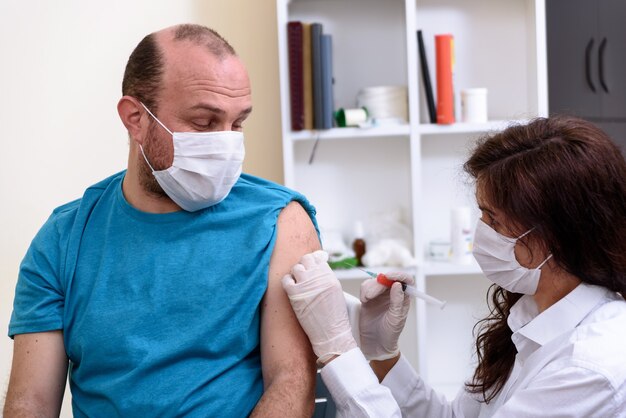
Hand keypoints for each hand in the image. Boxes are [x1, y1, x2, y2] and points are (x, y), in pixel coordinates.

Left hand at [281, 250, 357, 364]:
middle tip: (303, 275)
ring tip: (298, 283)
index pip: (318, 259)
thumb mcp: (336, 293)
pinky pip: (286, 280)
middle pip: (306, 259)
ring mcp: (307, 284)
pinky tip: (291, 287)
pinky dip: (287, 281)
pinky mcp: (296, 294)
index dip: (313, 261)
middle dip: (304, 265)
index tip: (311, 266)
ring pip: (296, 268)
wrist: (331, 335)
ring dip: (296, 273)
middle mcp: (319, 277)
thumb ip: (326, 279)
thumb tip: (315, 271)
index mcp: (330, 276)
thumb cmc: (335, 318)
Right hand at [359, 272, 412, 360]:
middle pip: (388, 278)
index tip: (389, 277)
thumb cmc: (390, 333)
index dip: (399, 275)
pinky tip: (364, 301)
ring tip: (367, 300)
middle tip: (373, 294)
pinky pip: (366, 287)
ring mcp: (380, 295)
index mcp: (404, 297)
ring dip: (370, 288)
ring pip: (375, 281)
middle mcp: (392, 293)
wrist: (375, 343)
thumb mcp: (396, 318)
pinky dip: (364, 291)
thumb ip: (397, 301)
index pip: (406, 280)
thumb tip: (398, 285)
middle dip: (379, 283)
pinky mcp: (369, 297)